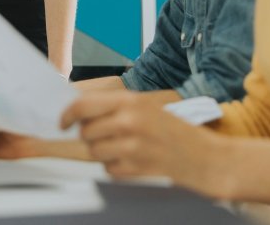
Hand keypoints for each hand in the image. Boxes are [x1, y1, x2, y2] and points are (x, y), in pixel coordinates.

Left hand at [61, 90, 227, 195]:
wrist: (206, 158)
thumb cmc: (174, 130)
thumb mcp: (145, 107)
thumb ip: (113, 106)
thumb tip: (77, 109)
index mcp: (130, 101)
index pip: (82, 105)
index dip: (67, 115)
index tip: (63, 122)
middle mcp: (129, 121)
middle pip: (86, 131)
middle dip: (90, 135)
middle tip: (105, 135)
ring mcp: (132, 147)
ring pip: (94, 151)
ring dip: (102, 152)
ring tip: (123, 148)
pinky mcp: (135, 169)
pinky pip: (108, 169)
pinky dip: (115, 167)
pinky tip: (133, 160)